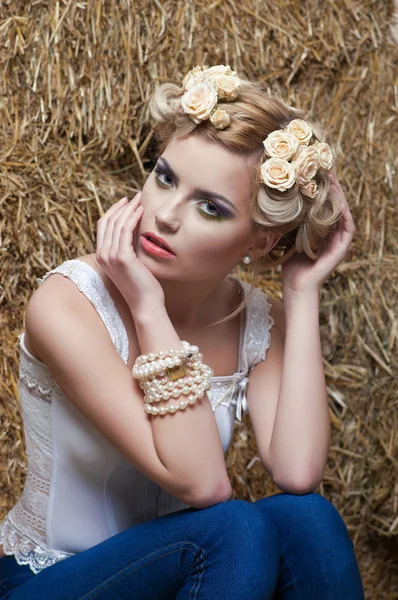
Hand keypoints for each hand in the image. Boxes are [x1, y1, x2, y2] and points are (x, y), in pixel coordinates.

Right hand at [96, 192, 165, 311]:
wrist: (146, 304)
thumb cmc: (142, 286)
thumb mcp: (131, 264)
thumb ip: (128, 249)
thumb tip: (135, 232)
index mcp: (101, 256)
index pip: (103, 226)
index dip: (113, 211)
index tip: (126, 202)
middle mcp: (102, 255)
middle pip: (108, 221)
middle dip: (122, 206)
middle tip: (136, 196)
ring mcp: (110, 256)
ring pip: (117, 224)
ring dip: (129, 209)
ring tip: (141, 200)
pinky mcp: (122, 257)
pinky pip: (125, 230)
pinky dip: (133, 217)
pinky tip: (142, 211)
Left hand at [281, 174, 355, 293]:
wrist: (296, 286)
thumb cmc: (289, 265)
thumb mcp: (288, 237)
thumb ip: (290, 222)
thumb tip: (278, 202)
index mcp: (321, 231)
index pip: (325, 205)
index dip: (322, 190)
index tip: (315, 174)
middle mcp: (332, 234)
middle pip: (336, 206)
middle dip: (332, 188)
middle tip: (326, 171)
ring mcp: (339, 242)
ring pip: (343, 214)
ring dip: (340, 197)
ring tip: (333, 181)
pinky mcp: (342, 249)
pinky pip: (347, 228)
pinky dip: (344, 215)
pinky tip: (339, 203)